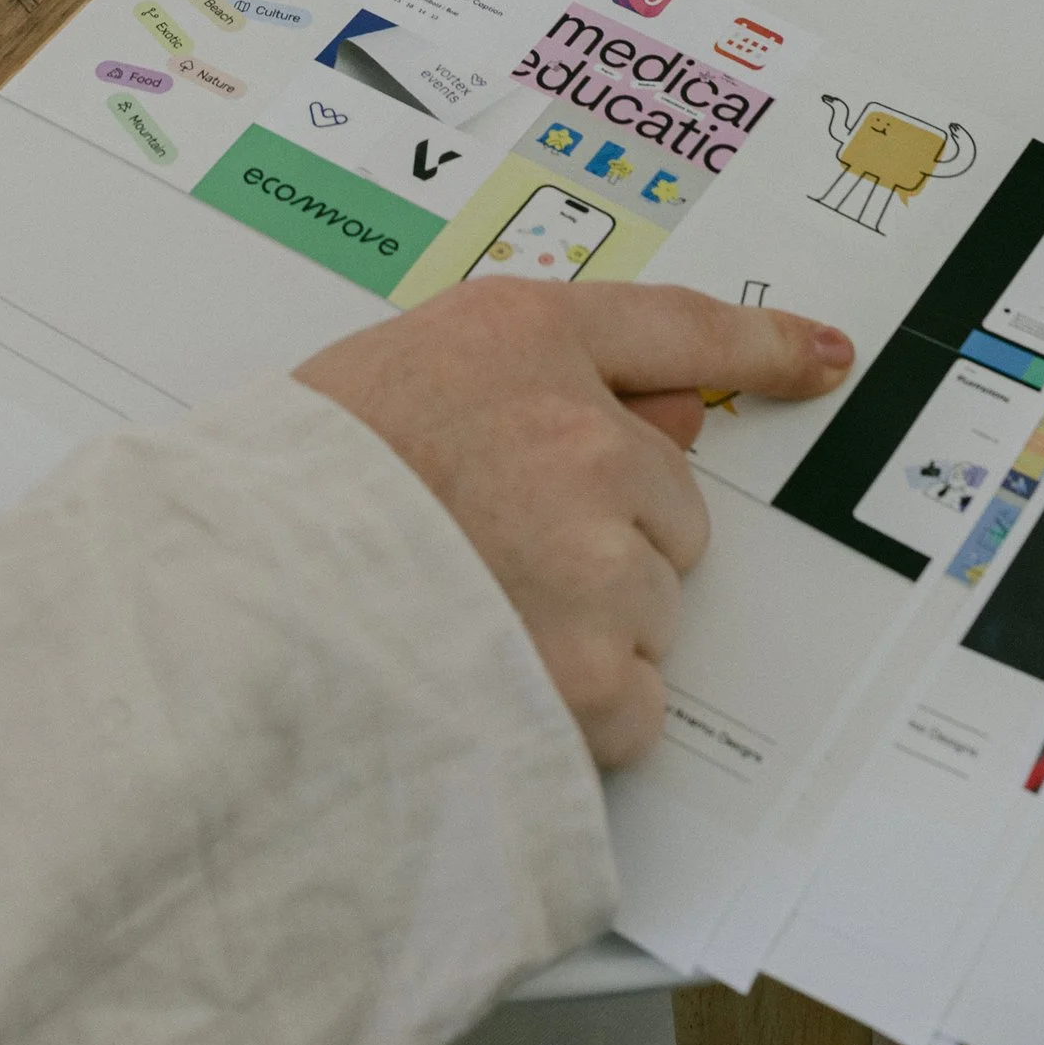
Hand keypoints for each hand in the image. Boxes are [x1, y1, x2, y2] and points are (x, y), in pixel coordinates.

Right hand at [297, 278, 852, 766]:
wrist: (220, 610)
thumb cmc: (288, 493)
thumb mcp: (398, 381)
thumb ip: (530, 387)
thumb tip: (665, 419)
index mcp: (522, 339)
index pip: (676, 327)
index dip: (760, 344)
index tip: (823, 357)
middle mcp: (578, 434)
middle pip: (670, 508)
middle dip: (609, 542)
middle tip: (490, 559)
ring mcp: (592, 554)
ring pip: (653, 610)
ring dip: (589, 632)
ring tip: (467, 624)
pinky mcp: (589, 672)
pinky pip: (635, 704)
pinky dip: (579, 718)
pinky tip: (488, 689)